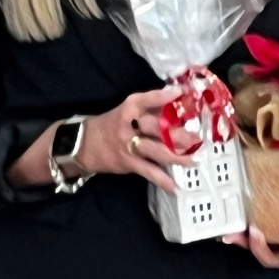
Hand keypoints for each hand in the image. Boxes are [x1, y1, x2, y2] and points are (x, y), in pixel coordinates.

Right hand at [73, 87, 193, 194]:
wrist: (82, 145)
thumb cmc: (112, 124)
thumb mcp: (127, 110)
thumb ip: (150, 107)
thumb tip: (180, 101)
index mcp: (130, 108)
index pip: (147, 99)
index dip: (163, 96)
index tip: (181, 92)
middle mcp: (130, 126)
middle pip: (157, 128)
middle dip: (179, 134)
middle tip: (197, 138)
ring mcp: (129, 146)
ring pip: (157, 151)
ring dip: (177, 157)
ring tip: (194, 160)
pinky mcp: (128, 163)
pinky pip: (149, 172)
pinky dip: (162, 180)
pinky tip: (176, 187)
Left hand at [222, 208, 278, 266]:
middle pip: (275, 258)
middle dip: (262, 249)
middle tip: (254, 233)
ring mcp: (270, 242)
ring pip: (257, 250)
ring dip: (245, 244)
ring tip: (235, 233)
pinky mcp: (255, 235)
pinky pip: (245, 240)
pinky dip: (236, 237)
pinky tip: (226, 232)